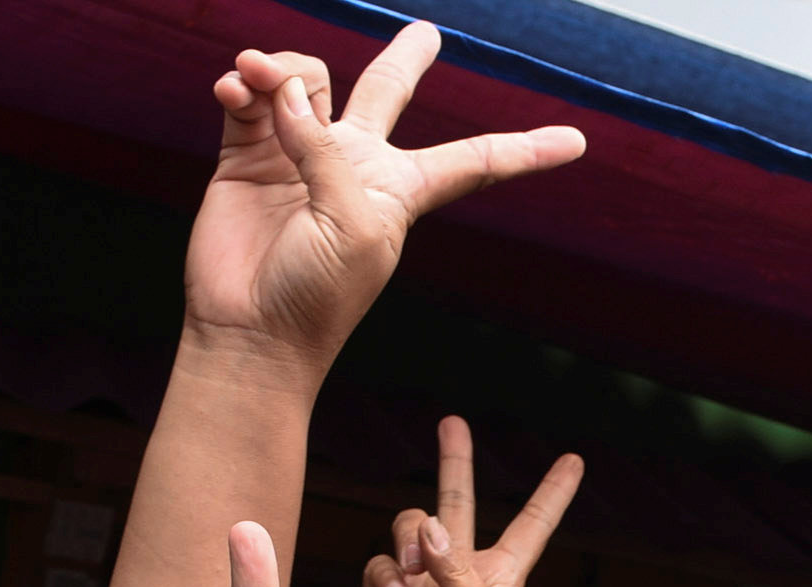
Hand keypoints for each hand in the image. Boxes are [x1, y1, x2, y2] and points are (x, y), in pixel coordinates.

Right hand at [188, 23, 584, 371]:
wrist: (250, 328)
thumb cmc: (319, 296)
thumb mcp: (356, 226)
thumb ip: (327, 151)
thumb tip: (284, 91)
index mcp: (404, 190)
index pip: (477, 161)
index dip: (526, 148)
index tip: (579, 141)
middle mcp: (356, 165)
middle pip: (388, 94)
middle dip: (406, 61)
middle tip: (428, 33)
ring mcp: (300, 156)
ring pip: (307, 81)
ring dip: (284, 68)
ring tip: (257, 76)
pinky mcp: (249, 156)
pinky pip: (251, 98)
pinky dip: (242, 85)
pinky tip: (233, 89)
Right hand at [362, 418, 582, 586]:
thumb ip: (458, 573)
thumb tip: (430, 526)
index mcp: (502, 579)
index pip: (532, 524)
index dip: (552, 492)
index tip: (575, 460)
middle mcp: (463, 574)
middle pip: (458, 504)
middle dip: (454, 462)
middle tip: (452, 422)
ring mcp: (422, 585)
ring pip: (409, 528)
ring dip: (408, 540)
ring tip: (415, 574)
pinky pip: (379, 565)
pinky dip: (385, 575)